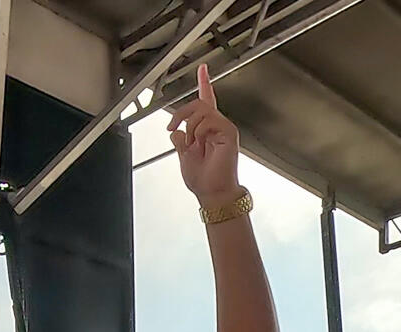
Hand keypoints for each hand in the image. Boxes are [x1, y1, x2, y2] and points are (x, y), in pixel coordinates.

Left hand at [167, 64, 241, 207]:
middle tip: (172, 127)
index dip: (204, 83)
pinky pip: (208, 120)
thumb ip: (180, 141)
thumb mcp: (184, 156)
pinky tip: (199, 142)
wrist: (213, 193)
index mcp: (206, 130)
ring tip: (192, 143)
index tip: (202, 69)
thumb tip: (176, 132)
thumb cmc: (203, 179)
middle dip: (180, 114)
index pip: (205, 102)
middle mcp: (216, 126)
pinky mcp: (228, 132)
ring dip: (189, 126)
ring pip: (201, 110)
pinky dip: (198, 131)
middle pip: (198, 103)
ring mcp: (223, 128)